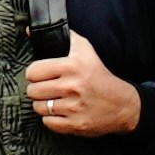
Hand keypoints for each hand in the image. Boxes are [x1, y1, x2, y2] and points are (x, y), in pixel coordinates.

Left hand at [25, 37, 141, 143]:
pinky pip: (48, 123)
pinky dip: (50, 119)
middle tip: (44, 88)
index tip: (38, 75)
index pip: (34, 71)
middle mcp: (72, 86)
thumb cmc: (100, 75)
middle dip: (36, 89)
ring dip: (42, 104)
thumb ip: (63, 37)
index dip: (34, 73)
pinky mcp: (75, 124)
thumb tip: (31, 31)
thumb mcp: (85, 49)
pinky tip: (58, 112)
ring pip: (38, 107)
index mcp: (72, 66)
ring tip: (51, 100)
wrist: (123, 104)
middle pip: (33, 91)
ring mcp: (73, 107)